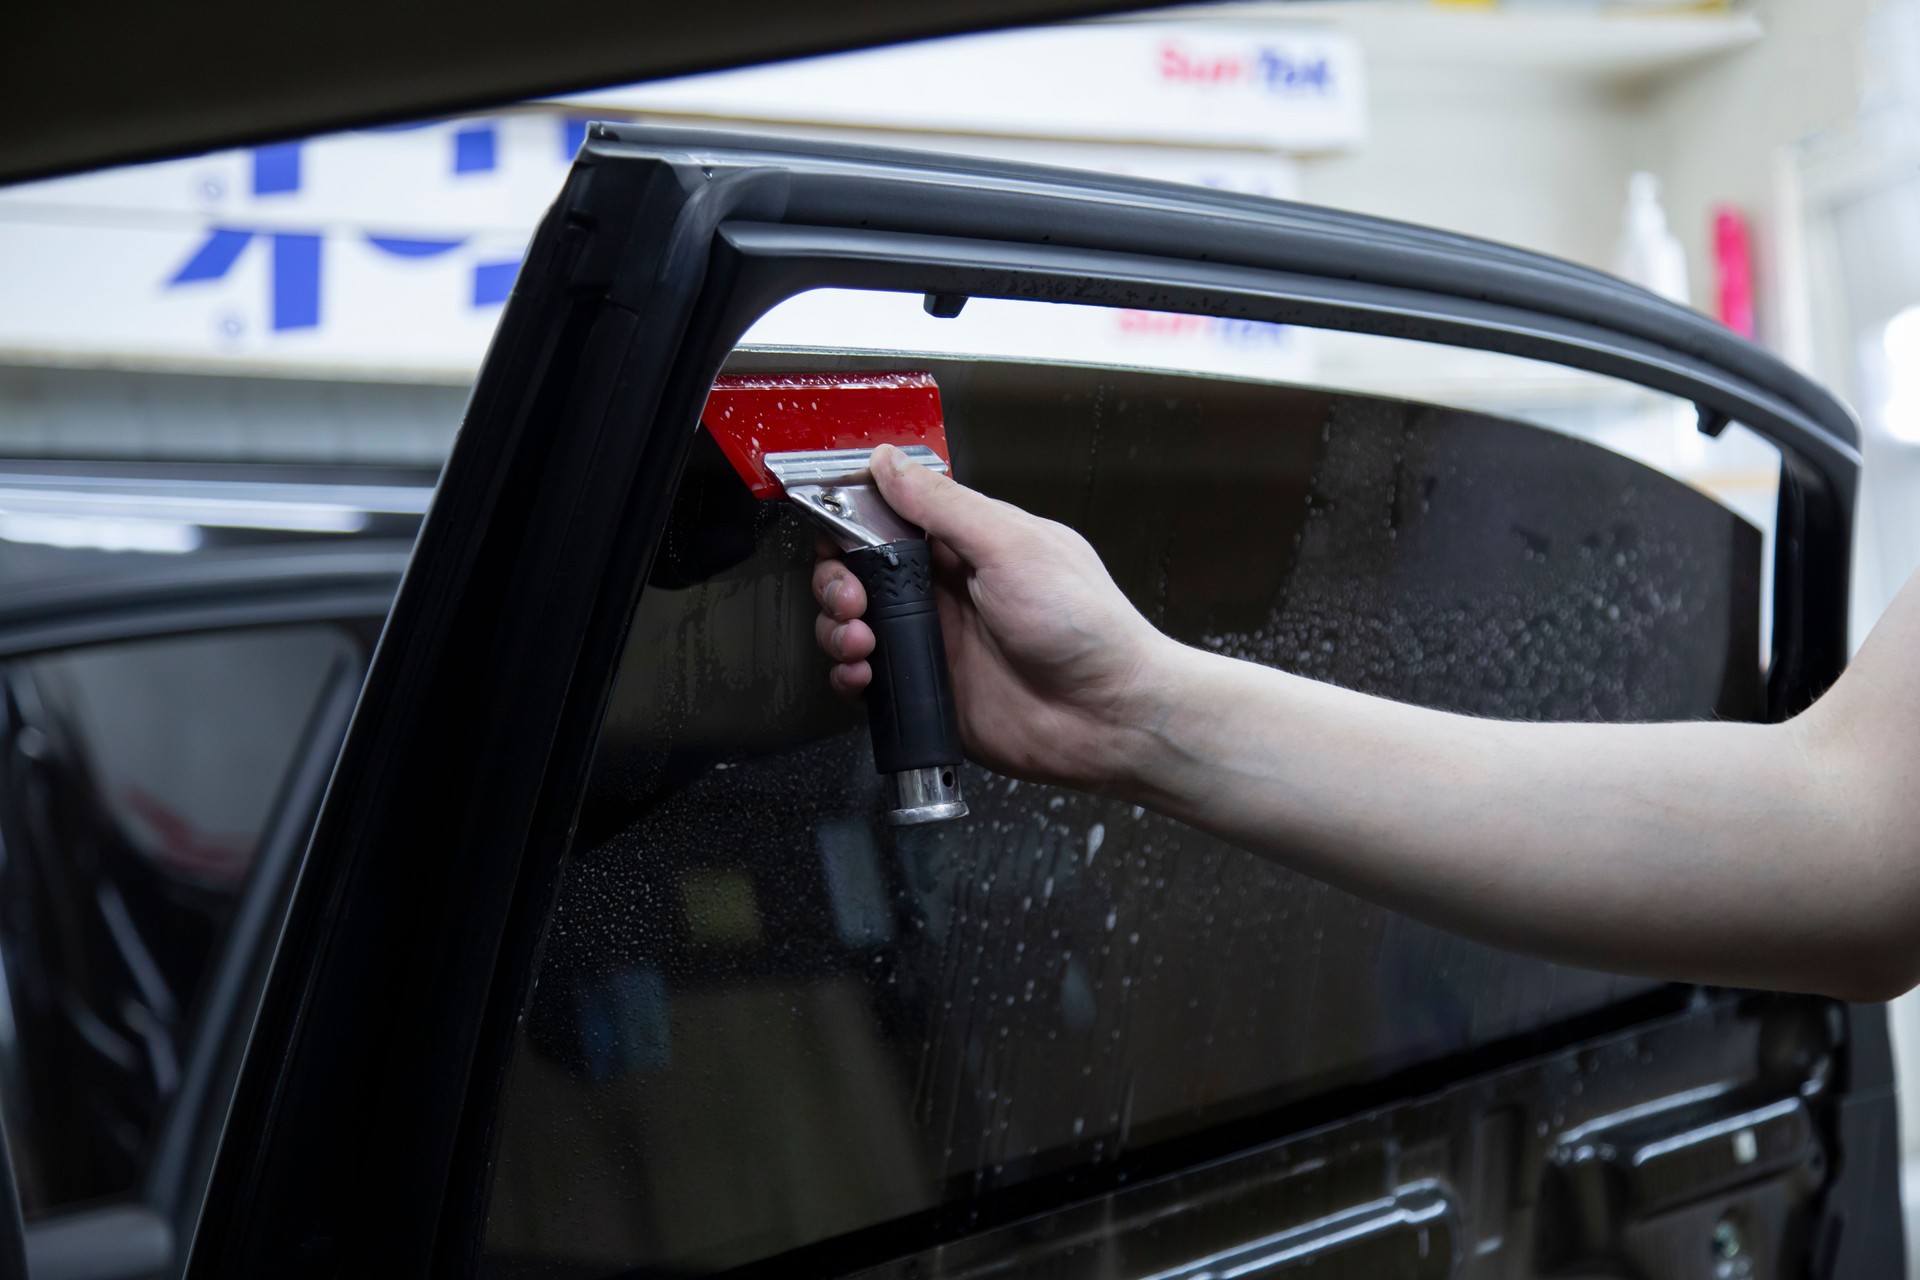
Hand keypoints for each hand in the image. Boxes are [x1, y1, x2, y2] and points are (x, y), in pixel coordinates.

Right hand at [812, 443, 1174, 794]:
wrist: (1110, 716)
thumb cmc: (1087, 628)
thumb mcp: (1013, 546)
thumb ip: (945, 505)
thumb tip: (893, 463)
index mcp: (971, 543)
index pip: (892, 516)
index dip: (854, 518)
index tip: (833, 526)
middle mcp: (948, 589)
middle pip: (861, 571)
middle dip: (838, 579)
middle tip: (853, 596)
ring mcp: (937, 640)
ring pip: (855, 622)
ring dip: (838, 625)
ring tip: (860, 636)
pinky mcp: (930, 690)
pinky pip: (869, 677)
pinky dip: (850, 673)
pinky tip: (864, 671)